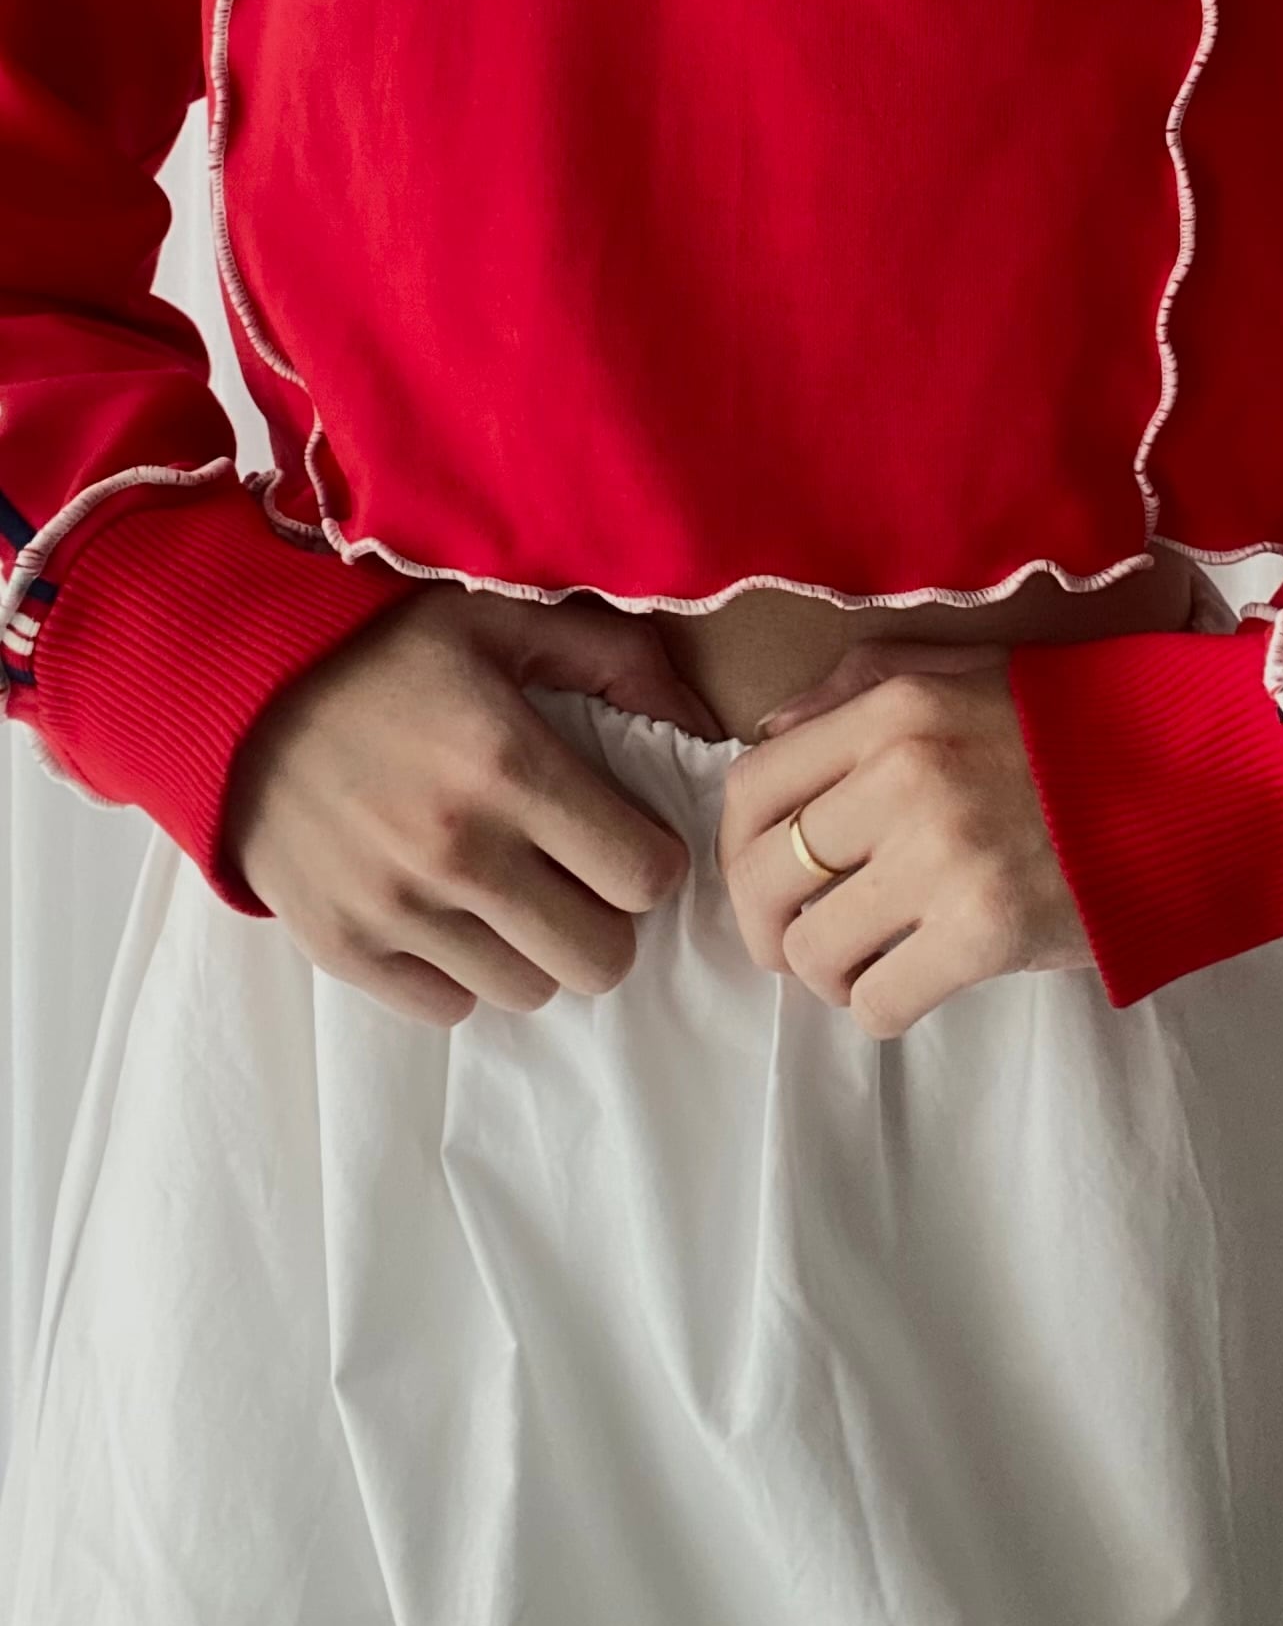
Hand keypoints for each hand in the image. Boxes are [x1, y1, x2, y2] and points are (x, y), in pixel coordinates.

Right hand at [226, 585, 717, 1028]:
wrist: (232, 687)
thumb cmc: (383, 647)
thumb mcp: (503, 618)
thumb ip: (616, 660)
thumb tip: (706, 724)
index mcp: (508, 766)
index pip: (645, 875)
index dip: (652, 859)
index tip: (628, 835)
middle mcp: (455, 850)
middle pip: (601, 957)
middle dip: (607, 918)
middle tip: (579, 875)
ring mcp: (394, 909)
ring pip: (530, 990)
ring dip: (536, 946)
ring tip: (512, 890)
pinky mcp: (342, 947)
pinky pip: (448, 1007)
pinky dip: (461, 971)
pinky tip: (451, 912)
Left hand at [718, 640, 1091, 1038]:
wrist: (1202, 780)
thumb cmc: (1082, 729)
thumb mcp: (971, 671)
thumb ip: (863, 686)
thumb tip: (773, 731)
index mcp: (895, 706)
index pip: (751, 785)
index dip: (738, 847)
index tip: (766, 876)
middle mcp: (906, 775)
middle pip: (764, 877)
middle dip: (768, 926)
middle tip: (801, 942)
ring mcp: (945, 856)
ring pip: (812, 952)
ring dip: (829, 974)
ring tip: (867, 964)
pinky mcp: (987, 930)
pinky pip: (879, 1001)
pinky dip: (881, 1008)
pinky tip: (912, 986)